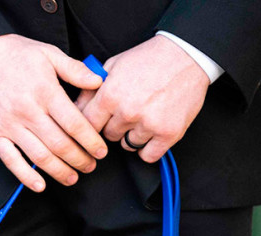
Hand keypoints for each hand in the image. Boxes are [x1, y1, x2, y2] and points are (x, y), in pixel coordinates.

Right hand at [0, 34, 106, 190]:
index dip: (91, 141)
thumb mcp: (48, 53)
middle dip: (79, 159)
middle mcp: (28, 111)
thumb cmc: (13, 55)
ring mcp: (8, 126)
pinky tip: (40, 185)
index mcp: (45, 92)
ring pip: (40, 156)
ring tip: (72, 177)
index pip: (75, 124)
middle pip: (60, 144)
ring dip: (59, 171)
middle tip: (90, 166)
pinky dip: (26, 176)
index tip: (100, 151)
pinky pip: (11, 161)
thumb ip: (75, 69)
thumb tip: (98, 82)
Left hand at [76, 35, 209, 162]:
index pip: (87, 125)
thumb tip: (72, 110)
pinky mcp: (168, 133)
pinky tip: (152, 133)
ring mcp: (148, 124)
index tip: (98, 122)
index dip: (92, 124)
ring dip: (133, 136)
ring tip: (144, 116)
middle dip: (114, 126)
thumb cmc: (149, 59)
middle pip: (108, 136)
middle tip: (128, 112)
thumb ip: (90, 89)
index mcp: (110, 96)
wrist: (188, 54)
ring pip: (128, 145)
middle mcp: (127, 112)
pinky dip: (149, 148)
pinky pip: (148, 155)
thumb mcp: (113, 66)